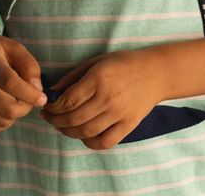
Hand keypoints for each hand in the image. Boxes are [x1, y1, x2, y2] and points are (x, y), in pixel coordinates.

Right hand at [0, 27, 47, 132]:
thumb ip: (29, 65)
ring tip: (19, 98)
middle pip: (8, 108)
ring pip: (3, 120)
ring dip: (18, 114)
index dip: (29, 94)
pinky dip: (7, 119)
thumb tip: (37, 89)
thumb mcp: (13, 47)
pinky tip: (8, 104)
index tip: (43, 98)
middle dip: (27, 107)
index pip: (9, 83)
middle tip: (32, 96)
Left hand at [42, 49, 166, 149]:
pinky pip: (104, 142)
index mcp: (99, 78)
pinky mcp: (128, 125)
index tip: (47, 107)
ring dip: (68, 132)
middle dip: (55, 121)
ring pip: (86, 132)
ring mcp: (119, 113)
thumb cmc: (124, 64)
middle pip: (73, 118)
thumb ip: (73, 76)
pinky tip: (83, 135)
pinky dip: (90, 143)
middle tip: (49, 118)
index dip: (53, 107)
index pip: (68, 100)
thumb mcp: (97, 61)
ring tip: (62, 127)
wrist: (157, 72)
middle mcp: (108, 97)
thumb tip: (53, 92)